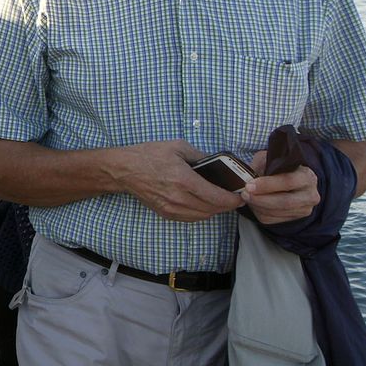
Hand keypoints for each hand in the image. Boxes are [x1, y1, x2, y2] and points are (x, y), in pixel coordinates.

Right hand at [115, 141, 243, 221]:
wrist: (124, 169)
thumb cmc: (149, 155)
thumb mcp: (178, 147)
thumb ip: (201, 156)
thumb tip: (219, 164)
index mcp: (184, 180)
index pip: (217, 197)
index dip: (233, 199)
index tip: (241, 195)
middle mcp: (179, 198)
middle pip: (213, 209)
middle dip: (227, 205)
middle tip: (235, 197)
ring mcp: (171, 208)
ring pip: (203, 216)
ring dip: (215, 210)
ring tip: (221, 200)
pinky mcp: (166, 213)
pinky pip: (191, 218)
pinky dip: (202, 213)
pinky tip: (204, 204)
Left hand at [242, 158, 320, 223]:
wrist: (291, 181)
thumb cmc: (280, 168)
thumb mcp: (271, 159)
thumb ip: (261, 165)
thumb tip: (246, 176)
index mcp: (307, 176)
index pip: (288, 181)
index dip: (267, 184)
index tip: (249, 185)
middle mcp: (310, 194)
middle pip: (285, 202)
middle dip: (261, 199)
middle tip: (244, 194)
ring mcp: (305, 209)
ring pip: (278, 212)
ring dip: (258, 206)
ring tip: (246, 197)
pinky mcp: (295, 218)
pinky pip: (273, 219)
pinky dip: (259, 212)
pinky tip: (254, 204)